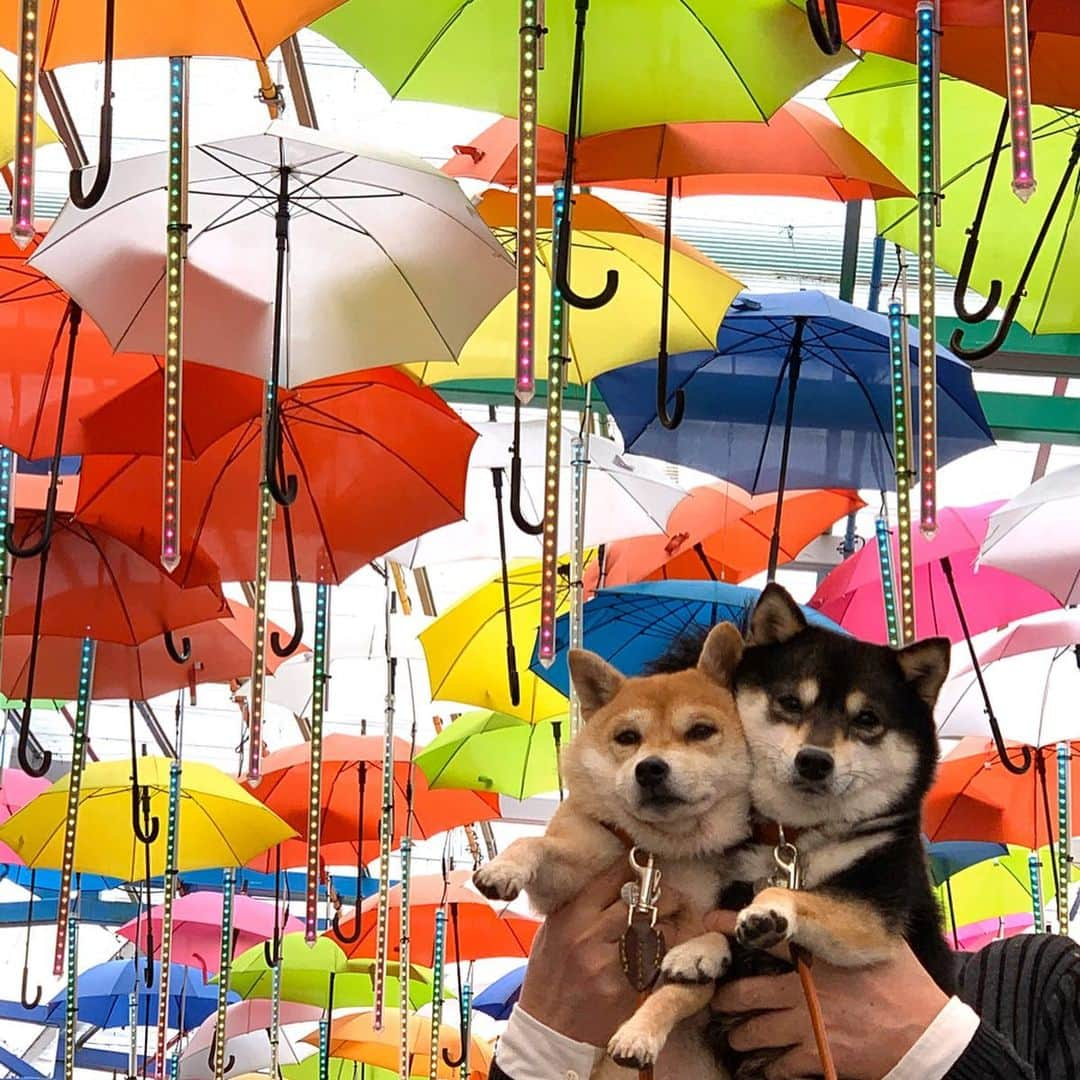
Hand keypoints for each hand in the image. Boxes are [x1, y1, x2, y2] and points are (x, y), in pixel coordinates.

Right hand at [517, 860, 693, 1046]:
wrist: (548, 1032)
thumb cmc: (548, 979)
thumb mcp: (551, 934)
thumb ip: (579, 908)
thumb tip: (610, 885)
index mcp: (571, 916)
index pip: (611, 878)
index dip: (634, 869)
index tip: (646, 868)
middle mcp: (589, 935)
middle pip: (640, 901)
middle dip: (663, 895)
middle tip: (672, 896)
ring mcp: (608, 963)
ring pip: (654, 930)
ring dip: (669, 924)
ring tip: (675, 922)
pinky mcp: (624, 989)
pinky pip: (654, 962)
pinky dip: (665, 953)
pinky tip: (666, 951)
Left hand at [705, 910, 948, 1079]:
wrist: (926, 1037)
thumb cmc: (904, 984)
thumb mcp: (876, 943)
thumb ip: (847, 926)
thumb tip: (832, 908)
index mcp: (814, 957)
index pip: (764, 935)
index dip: (731, 925)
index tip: (710, 922)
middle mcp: (801, 992)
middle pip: (745, 993)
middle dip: (725, 997)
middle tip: (717, 998)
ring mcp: (806, 1027)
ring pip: (754, 1032)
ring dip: (741, 1033)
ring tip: (735, 1033)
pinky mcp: (817, 1058)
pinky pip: (778, 1066)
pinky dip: (767, 1067)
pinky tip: (763, 1066)